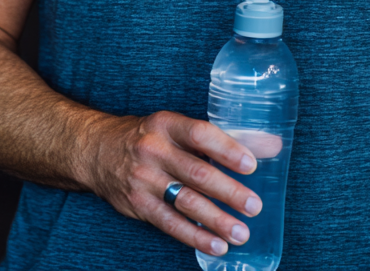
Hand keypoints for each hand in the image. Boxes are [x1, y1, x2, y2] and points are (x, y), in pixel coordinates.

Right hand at [82, 109, 262, 256]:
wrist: (97, 151)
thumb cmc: (149, 137)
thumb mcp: (176, 127)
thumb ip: (220, 138)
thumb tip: (271, 146)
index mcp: (166, 124)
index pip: (200, 134)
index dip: (226, 148)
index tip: (251, 164)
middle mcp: (153, 149)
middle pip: (196, 172)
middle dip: (228, 191)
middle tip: (254, 206)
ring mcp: (143, 178)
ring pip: (185, 201)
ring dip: (216, 220)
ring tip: (241, 232)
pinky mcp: (137, 204)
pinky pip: (169, 223)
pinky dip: (194, 237)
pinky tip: (216, 245)